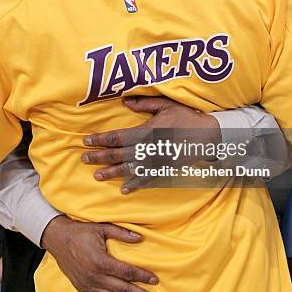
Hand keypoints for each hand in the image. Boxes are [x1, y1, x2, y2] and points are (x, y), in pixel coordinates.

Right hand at [41, 215, 157, 291]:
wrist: (58, 238)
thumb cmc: (81, 231)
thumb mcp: (102, 228)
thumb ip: (121, 233)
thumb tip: (140, 237)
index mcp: (102, 261)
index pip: (127, 272)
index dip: (142, 276)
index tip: (155, 281)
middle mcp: (95, 276)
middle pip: (122, 288)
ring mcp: (87, 284)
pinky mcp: (80, 287)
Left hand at [82, 96, 219, 191]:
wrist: (207, 137)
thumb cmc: (186, 118)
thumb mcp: (166, 105)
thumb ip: (144, 104)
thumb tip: (125, 101)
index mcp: (144, 132)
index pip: (116, 137)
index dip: (99, 139)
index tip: (86, 140)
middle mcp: (146, 149)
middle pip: (117, 154)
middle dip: (99, 156)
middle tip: (84, 159)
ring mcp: (154, 161)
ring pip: (127, 168)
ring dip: (111, 172)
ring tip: (97, 175)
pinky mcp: (162, 169)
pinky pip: (145, 179)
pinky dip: (134, 185)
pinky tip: (124, 190)